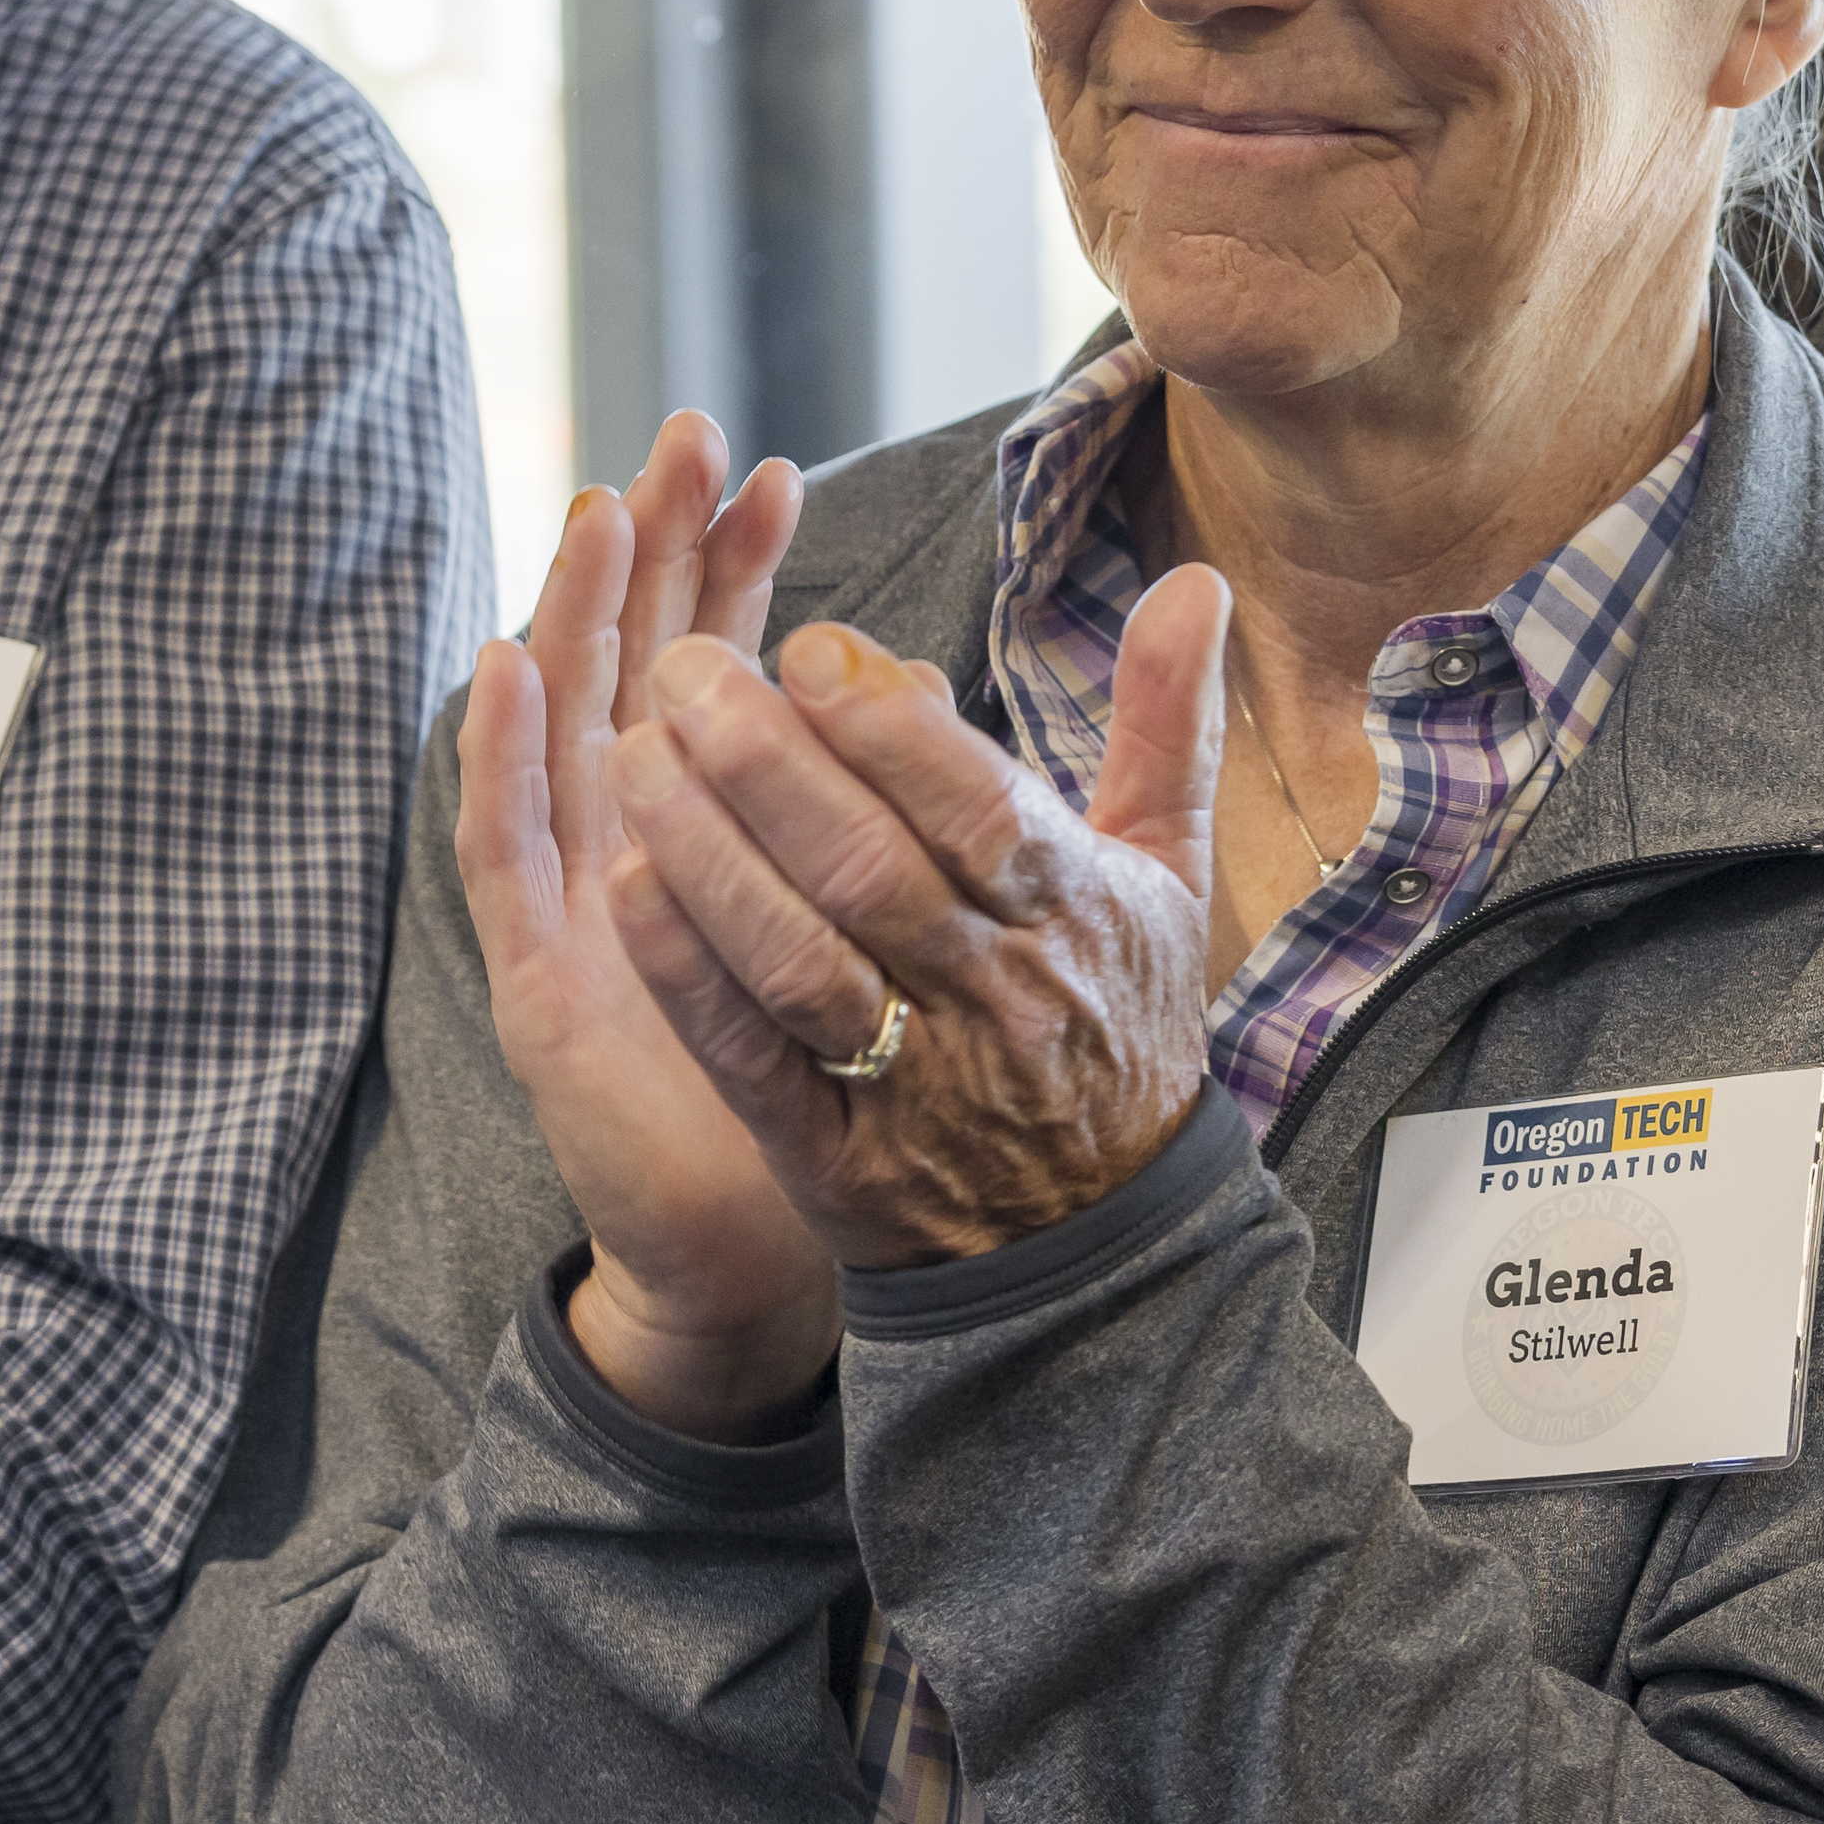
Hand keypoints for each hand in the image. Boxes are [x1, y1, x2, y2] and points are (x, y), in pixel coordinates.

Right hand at [460, 415, 834, 1437]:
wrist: (769, 1249)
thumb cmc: (839, 1085)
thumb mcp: (902, 933)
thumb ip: (933, 812)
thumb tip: (936, 684)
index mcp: (723, 824)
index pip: (724, 662)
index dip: (740, 567)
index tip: (775, 471)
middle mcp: (638, 840)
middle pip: (635, 661)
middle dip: (659, 550)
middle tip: (682, 436)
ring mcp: (576, 897)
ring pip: (560, 727)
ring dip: (571, 615)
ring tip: (600, 510)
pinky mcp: (536, 972)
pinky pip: (500, 847)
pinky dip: (493, 755)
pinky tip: (504, 668)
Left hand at [606, 568, 1228, 1270]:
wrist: (1101, 1244)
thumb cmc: (1119, 1023)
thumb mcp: (1169, 878)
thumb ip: (1168, 724)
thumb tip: (1194, 578)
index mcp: (1076, 914)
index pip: (979, 809)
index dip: (887, 730)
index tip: (809, 644)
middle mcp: (996, 994)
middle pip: (872, 869)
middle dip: (768, 764)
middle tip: (683, 670)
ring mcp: (910, 1082)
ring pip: (800, 957)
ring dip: (710, 855)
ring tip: (633, 754)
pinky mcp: (834, 1156)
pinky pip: (751, 1057)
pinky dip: (689, 974)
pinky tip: (629, 888)